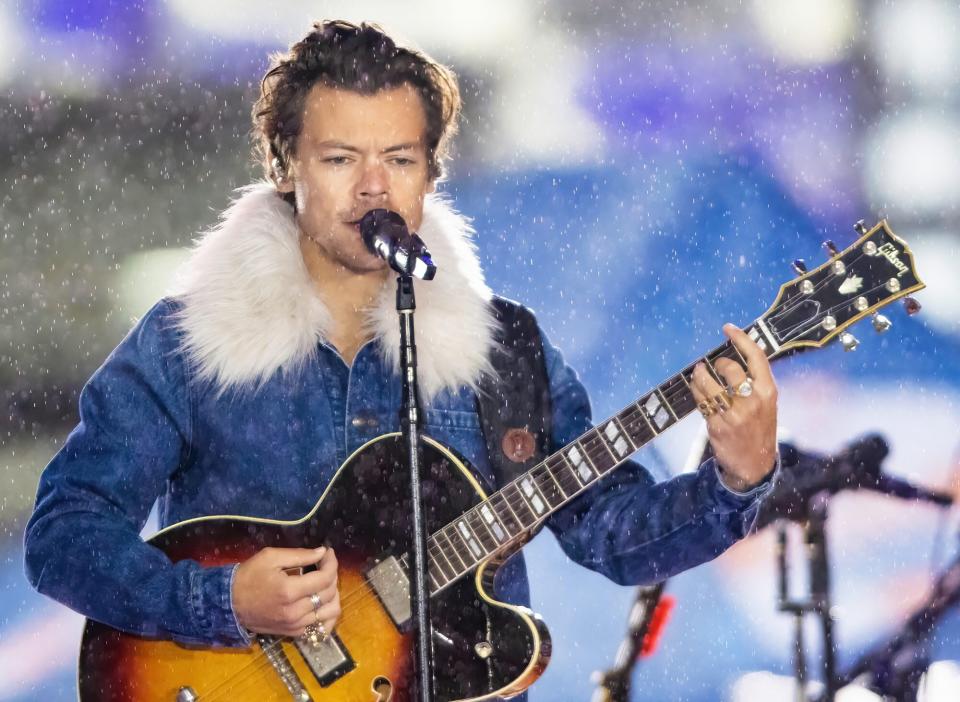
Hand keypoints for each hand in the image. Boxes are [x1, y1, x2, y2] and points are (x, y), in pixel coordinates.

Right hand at [232, 546, 340, 637]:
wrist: (229, 604)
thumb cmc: (249, 576)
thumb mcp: (270, 557)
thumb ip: (299, 555)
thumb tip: (322, 552)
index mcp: (289, 591)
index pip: (325, 578)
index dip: (332, 562)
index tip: (328, 553)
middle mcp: (296, 611)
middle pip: (329, 593)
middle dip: (332, 575)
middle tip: (325, 564)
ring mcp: (296, 625)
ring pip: (331, 611)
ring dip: (333, 594)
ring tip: (324, 583)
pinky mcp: (294, 633)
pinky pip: (321, 626)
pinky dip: (327, 613)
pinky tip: (323, 603)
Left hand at [691, 323, 777, 490]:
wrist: (755, 464)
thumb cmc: (759, 427)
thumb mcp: (766, 403)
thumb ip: (755, 381)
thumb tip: (734, 354)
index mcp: (768, 391)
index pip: (756, 357)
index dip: (741, 338)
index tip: (728, 328)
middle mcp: (753, 401)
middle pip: (730, 368)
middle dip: (718, 364)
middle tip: (713, 365)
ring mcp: (735, 415)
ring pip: (710, 384)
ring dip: (700, 375)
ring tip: (698, 373)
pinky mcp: (718, 426)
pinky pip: (701, 401)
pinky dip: (696, 392)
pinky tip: (696, 389)